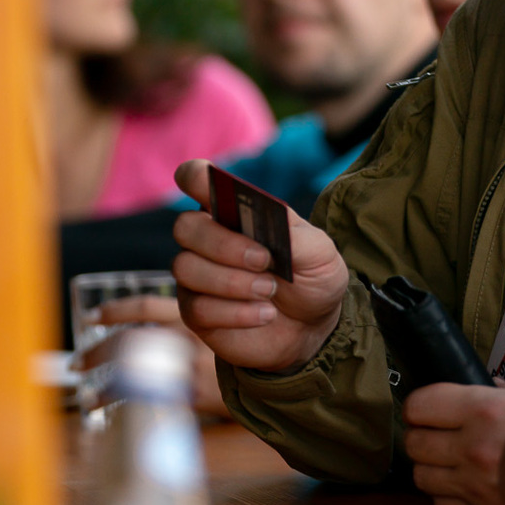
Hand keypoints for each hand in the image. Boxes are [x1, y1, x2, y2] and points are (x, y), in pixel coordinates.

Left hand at [89, 295, 229, 417]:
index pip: (144, 307)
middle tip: (76, 364)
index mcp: (190, 317)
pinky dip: (122, 407)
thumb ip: (188, 324)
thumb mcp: (217, 326)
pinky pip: (146, 400)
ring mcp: (188, 368)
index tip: (90, 318)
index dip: (113, 311)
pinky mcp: (191, 397)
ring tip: (86, 396)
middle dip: (95, 354)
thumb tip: (151, 333)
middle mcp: (185, 338)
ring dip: (103, 388)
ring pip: (131, 376)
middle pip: (128, 342)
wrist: (268, 378)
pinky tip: (109, 413)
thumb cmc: (239, 354)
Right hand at [170, 160, 350, 372]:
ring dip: (232, 282)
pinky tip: (264, 314)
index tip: (198, 180)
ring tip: (270, 291)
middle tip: (263, 260)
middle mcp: (207, 239)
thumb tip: (267, 222)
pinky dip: (235, 312)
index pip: (196, 180)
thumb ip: (293, 234)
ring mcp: (197, 276)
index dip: (193, 177)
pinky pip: (198, 308)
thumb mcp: (319, 252)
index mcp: (233, 211)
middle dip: (223, 244)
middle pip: (185, 227)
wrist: (314, 327)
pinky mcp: (197, 313)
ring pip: (187, 268)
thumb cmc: (311, 278)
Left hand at [403, 382, 504, 504]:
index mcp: (483, 410)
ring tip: (448, 460)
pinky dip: (447, 496)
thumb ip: (495, 390)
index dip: (419, 406)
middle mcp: (474, 449)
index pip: (419, 406)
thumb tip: (476, 386)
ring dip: (430, 468)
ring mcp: (476, 485)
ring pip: (421, 477)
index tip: (424, 408)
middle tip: (435, 434)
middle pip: (414, 444)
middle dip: (420, 437)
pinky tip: (462, 484)